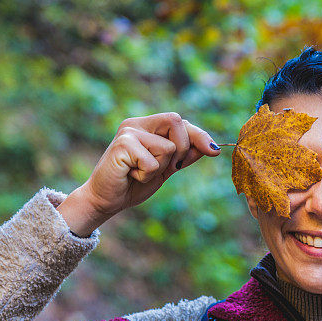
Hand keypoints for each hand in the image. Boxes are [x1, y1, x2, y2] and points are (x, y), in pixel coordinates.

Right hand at [58, 112, 219, 235]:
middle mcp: (137, 124)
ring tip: (140, 172)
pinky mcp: (122, 145)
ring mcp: (129, 132)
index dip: (199, 135)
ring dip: (160, 168)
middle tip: (165, 168)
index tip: (214, 152)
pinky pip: (152, 161)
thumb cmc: (134, 183)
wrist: (107, 199)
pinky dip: (146, 175)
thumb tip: (212, 148)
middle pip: (177, 122)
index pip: (180, 122)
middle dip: (182, 150)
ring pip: (169, 147)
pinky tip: (131, 175)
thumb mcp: (166, 169)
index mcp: (148, 126)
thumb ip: (185, 156)